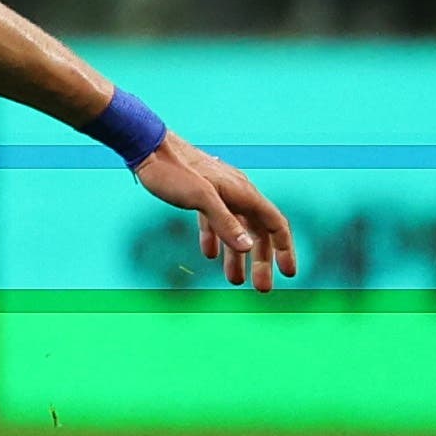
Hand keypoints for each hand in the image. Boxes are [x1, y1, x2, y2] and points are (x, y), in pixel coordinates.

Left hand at [133, 131, 297, 290]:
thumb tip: (248, 247)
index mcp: (244, 193)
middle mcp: (237, 193)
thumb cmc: (173, 171)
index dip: (284, 249)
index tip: (288, 273)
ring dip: (237, 255)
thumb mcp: (200, 198)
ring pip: (236, 229)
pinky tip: (210, 255)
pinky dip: (215, 239)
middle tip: (260, 288)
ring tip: (235, 280)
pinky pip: (214, 221)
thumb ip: (223, 223)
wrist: (147, 147)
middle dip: (261, 261)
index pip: (275, 225)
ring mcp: (219, 194)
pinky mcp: (200, 195)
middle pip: (257, 232)